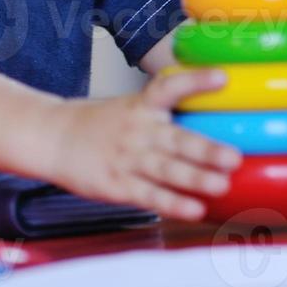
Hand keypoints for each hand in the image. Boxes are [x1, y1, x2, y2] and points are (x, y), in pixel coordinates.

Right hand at [45, 69, 242, 220]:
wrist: (52, 137)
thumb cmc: (99, 124)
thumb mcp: (129, 107)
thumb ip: (162, 112)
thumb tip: (209, 117)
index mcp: (141, 106)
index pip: (170, 87)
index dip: (196, 81)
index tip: (222, 78)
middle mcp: (137, 130)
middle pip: (176, 139)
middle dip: (206, 149)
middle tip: (234, 156)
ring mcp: (127, 159)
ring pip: (166, 170)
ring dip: (195, 178)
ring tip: (221, 185)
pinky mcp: (117, 185)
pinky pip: (149, 195)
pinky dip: (172, 203)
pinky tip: (194, 209)